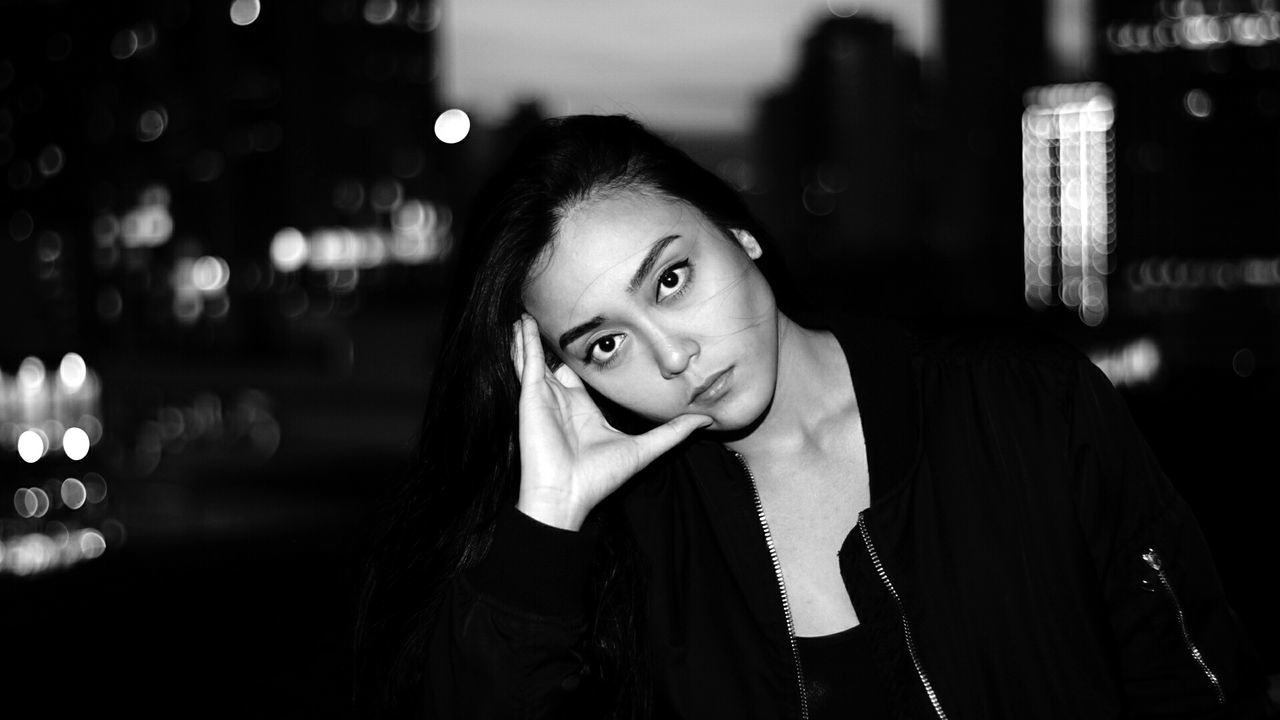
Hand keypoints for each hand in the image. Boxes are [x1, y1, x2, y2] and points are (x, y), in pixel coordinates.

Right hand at [511, 314, 711, 530]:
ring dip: (531, 336)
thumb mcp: (644, 449)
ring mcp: (544, 397)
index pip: (581, 373)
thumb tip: (706, 420)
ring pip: (536, 359)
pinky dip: (524, 342)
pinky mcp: (530, 397)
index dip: (582, 354)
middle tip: (555, 313)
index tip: (591, 332)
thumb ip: (672, 432)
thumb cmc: (599, 478)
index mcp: (583, 408)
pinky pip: (527, 363)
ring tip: (528, 311)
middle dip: (552, 341)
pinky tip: (523, 322)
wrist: (567, 496)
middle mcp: (561, 400)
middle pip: (555, 362)